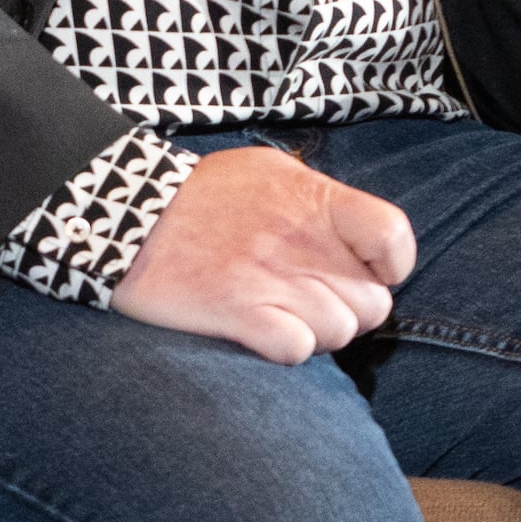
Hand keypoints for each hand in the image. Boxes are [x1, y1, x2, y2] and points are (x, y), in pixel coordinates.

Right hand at [113, 145, 416, 363]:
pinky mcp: (237, 311)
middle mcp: (300, 239)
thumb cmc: (202, 195)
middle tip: (313, 301)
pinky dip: (287, 348)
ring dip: (316, 332)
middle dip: (350, 309)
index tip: (369, 272)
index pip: (393, 237)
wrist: (127, 215)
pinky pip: (297, 350)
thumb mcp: (269, 172)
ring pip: (339, 332)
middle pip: (372, 303)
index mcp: (314, 199)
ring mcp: (270, 277)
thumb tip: (357, 236)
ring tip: (282, 314)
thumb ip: (319, 200)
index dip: (391, 265)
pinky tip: (262, 332)